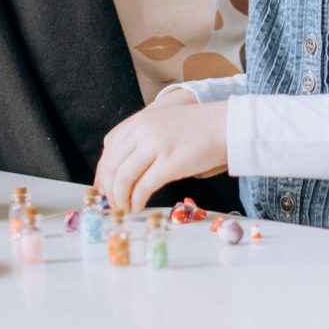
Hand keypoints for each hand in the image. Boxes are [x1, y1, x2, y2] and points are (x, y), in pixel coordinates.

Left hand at [93, 94, 227, 212]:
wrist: (225, 126)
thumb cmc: (197, 129)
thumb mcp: (162, 124)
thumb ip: (142, 139)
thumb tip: (124, 169)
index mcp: (139, 121)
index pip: (109, 148)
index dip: (103, 172)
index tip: (104, 188)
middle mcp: (143, 130)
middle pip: (112, 164)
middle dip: (108, 189)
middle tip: (113, 203)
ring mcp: (156, 145)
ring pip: (123, 177)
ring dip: (120, 197)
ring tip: (125, 207)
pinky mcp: (170, 162)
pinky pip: (143, 186)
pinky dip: (136, 200)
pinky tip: (138, 206)